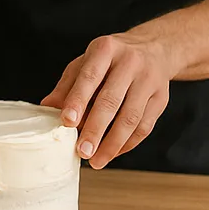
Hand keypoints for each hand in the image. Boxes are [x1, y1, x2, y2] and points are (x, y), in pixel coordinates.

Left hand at [40, 33, 177, 168]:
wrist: (153, 49)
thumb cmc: (111, 59)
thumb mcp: (86, 63)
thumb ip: (68, 85)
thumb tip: (47, 108)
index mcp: (106, 49)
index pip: (90, 77)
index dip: (77, 100)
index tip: (66, 122)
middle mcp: (130, 63)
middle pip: (111, 101)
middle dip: (95, 129)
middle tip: (82, 151)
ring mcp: (149, 80)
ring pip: (131, 118)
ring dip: (112, 143)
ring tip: (96, 160)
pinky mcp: (161, 98)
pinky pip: (144, 126)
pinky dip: (128, 144)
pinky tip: (113, 153)